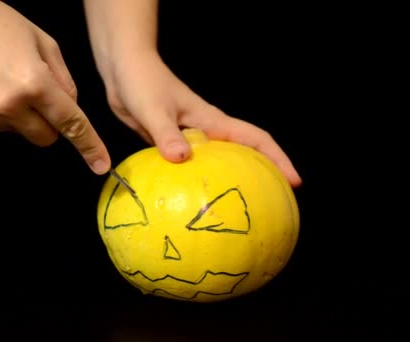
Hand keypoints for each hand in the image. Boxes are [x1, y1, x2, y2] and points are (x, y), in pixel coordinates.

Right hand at [0, 0, 110, 173]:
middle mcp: (10, 106)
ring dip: (26, 117)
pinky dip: (5, 114)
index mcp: (34, 84)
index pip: (70, 123)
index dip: (89, 145)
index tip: (100, 165)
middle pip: (47, 138)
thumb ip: (65, 81)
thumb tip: (71, 108)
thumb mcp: (45, 43)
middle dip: (52, 123)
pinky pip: (2, 128)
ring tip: (8, 82)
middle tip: (40, 93)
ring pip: (24, 133)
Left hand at [102, 51, 301, 186]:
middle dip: (262, 176)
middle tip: (271, 206)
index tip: (294, 182)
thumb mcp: (154, 110)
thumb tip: (181, 159)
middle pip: (243, 155)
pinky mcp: (170, 144)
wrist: (125, 71)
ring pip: (217, 164)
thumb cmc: (143, 83)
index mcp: (211, 121)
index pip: (255, 139)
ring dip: (229, 182)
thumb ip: (167, 134)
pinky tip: (189, 201)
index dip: (278, 159)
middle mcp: (205, 131)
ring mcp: (189, 138)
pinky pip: (189, 168)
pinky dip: (196, 181)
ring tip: (234, 210)